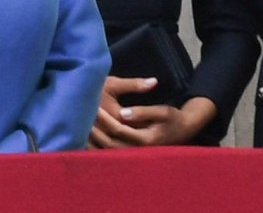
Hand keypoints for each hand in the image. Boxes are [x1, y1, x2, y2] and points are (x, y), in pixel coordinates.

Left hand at [88, 76, 216, 148]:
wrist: (182, 131)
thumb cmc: (172, 119)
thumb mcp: (162, 111)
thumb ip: (143, 112)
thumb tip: (123, 113)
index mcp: (144, 139)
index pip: (118, 129)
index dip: (105, 119)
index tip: (94, 106)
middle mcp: (136, 151)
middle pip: (108, 144)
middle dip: (95, 131)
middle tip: (82, 117)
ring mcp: (132, 156)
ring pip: (106, 152)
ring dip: (93, 140)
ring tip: (80, 126)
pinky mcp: (129, 156)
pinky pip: (108, 154)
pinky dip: (96, 147)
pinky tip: (86, 137)